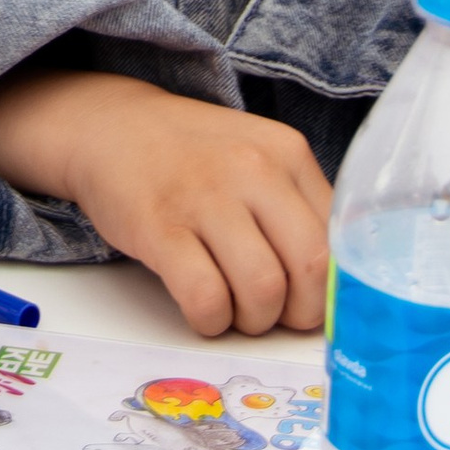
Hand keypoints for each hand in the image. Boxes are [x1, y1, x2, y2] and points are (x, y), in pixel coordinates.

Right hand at [0, 65, 333, 337]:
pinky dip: (210, 321)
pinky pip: (206, 298)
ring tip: (235, 311)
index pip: (339, 237)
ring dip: (253, 322)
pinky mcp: (160, 229)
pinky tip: (202, 310)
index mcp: (287, 153)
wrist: (110, 127)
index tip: (311, 302)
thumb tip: (330, 279)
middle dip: (300, 313)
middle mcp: (253, 169)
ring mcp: (205, 197)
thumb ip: (296, 205)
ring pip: (263, 291)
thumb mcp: (257, 155)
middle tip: (276, 315)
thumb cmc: (192, 155)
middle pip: (311, 268)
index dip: (330, 286)